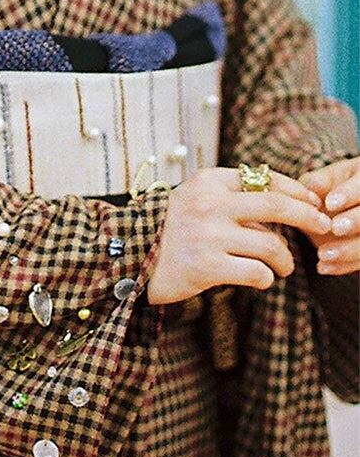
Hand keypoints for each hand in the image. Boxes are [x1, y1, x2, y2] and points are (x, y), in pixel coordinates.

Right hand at [146, 166, 331, 305]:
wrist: (131, 257)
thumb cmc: (171, 229)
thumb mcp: (195, 198)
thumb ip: (231, 196)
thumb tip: (283, 201)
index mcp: (208, 181)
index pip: (263, 178)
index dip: (296, 189)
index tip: (313, 200)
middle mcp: (209, 203)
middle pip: (276, 205)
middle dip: (308, 216)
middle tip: (323, 225)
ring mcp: (208, 235)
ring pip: (271, 245)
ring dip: (285, 259)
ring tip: (283, 266)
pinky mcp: (207, 266)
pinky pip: (258, 273)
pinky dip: (266, 278)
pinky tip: (260, 278)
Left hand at [298, 156, 359, 275]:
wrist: (346, 206)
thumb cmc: (335, 186)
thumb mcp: (329, 178)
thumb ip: (319, 181)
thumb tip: (310, 188)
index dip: (349, 194)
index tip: (330, 203)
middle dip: (356, 222)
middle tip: (334, 228)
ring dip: (349, 251)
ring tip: (323, 255)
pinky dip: (344, 266)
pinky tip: (324, 267)